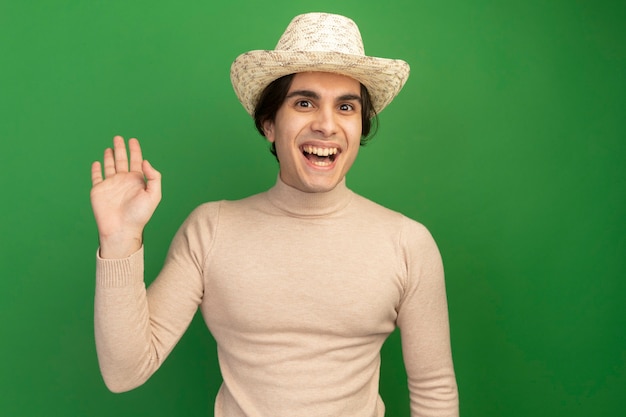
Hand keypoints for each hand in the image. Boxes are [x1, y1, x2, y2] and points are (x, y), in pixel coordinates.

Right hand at [90, 136, 161, 257]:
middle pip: (122, 160)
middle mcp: (124, 181)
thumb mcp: (153, 195)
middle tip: (119, 137)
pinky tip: (97, 162)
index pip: (136, 161)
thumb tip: (145, 162)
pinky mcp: (98, 190)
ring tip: (110, 147)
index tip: (133, 140)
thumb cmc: (139, 215)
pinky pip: (96, 177)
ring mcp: (111, 185)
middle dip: (121, 148)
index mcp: (137, 181)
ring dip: (110, 156)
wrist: (121, 229)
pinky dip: (96, 169)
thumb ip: (153, 177)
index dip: (135, 150)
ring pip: (110, 166)